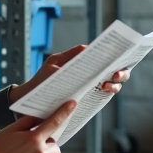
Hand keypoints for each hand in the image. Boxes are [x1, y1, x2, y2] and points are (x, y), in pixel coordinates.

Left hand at [6, 45, 131, 103]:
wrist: (31, 102)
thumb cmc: (42, 80)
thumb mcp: (54, 63)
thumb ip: (70, 56)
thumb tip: (86, 49)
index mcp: (86, 65)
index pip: (107, 58)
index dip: (117, 56)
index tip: (119, 54)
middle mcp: (93, 77)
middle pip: (116, 73)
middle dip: (120, 72)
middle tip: (114, 74)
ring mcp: (92, 90)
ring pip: (112, 87)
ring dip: (113, 85)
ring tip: (104, 85)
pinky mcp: (88, 103)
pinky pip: (101, 99)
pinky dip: (105, 96)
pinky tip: (100, 92)